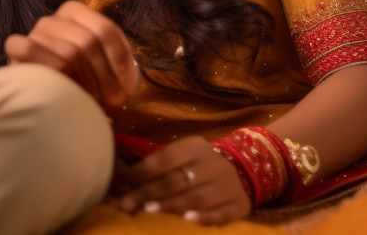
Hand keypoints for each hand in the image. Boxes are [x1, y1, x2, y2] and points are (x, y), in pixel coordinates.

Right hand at [4, 0, 138, 107]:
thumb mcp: (100, 66)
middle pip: (88, 42)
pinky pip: (34, 52)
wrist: (36, 96)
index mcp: (74, 12)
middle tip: (114, 100)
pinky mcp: (16, 47)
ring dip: (85, 82)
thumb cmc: (75, 80)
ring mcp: (34, 32)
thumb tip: (128, 82)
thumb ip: (115, 62)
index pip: (105, 29)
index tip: (128, 86)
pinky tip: (62, 90)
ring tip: (92, 100)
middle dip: (106, 76)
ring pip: (68, 53)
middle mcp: (53, 18)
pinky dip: (53, 73)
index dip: (120, 60)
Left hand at [113, 135, 250, 223]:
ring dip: (170, 205)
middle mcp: (212, 163)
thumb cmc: (200, 166)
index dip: (141, 172)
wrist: (245, 172)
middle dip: (148, 192)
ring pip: (195, 197)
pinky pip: (220, 213)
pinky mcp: (238, 206)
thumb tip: (123, 182)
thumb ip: (158, 167)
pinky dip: (204, 217)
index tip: (122, 184)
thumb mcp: (184, 157)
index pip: (165, 158)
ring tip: (148, 211)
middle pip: (176, 180)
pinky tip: (188, 220)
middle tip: (126, 204)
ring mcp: (227, 186)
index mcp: (196, 146)